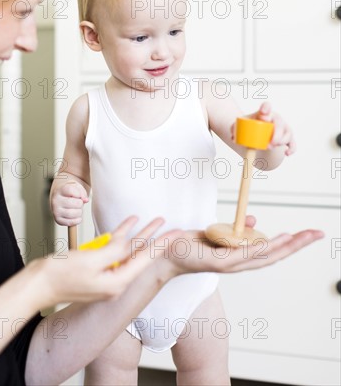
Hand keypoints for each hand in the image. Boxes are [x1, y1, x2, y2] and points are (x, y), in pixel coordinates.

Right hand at [36, 216, 171, 305]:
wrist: (36, 286)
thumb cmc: (60, 275)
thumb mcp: (91, 260)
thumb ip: (114, 251)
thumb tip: (129, 244)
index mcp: (116, 283)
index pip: (145, 260)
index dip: (162, 244)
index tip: (177, 234)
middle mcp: (114, 281)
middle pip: (140, 255)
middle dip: (155, 238)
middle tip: (172, 225)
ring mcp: (104, 276)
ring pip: (127, 251)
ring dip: (139, 235)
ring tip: (154, 220)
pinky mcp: (95, 269)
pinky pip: (112, 251)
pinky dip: (119, 236)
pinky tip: (128, 223)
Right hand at [50, 181, 88, 225]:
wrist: (58, 198)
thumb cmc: (69, 193)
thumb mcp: (76, 188)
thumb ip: (82, 192)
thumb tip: (85, 200)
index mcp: (60, 190)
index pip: (71, 191)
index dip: (79, 193)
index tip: (78, 195)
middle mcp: (56, 201)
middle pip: (76, 203)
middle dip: (81, 203)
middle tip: (78, 203)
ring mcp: (56, 211)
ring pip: (73, 214)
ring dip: (79, 212)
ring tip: (77, 209)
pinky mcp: (58, 220)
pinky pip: (71, 222)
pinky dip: (77, 220)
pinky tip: (76, 216)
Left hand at [166, 216, 323, 274]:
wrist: (167, 254)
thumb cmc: (191, 245)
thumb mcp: (217, 232)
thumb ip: (237, 229)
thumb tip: (254, 219)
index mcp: (240, 256)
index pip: (272, 250)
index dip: (292, 242)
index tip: (309, 233)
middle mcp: (239, 263)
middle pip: (275, 255)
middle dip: (297, 244)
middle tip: (317, 233)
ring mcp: (230, 265)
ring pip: (263, 256)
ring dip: (284, 246)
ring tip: (301, 236)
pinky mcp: (218, 262)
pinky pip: (244, 254)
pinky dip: (260, 248)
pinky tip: (274, 240)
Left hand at [231, 102, 295, 155]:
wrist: (258, 130)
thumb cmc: (250, 125)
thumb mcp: (240, 125)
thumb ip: (234, 128)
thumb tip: (233, 137)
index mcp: (263, 113)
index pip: (266, 106)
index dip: (266, 108)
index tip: (263, 114)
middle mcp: (275, 118)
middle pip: (280, 122)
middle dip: (276, 134)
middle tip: (268, 145)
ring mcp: (283, 127)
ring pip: (288, 133)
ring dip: (281, 142)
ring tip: (271, 147)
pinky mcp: (288, 136)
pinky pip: (293, 143)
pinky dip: (291, 149)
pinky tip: (286, 153)